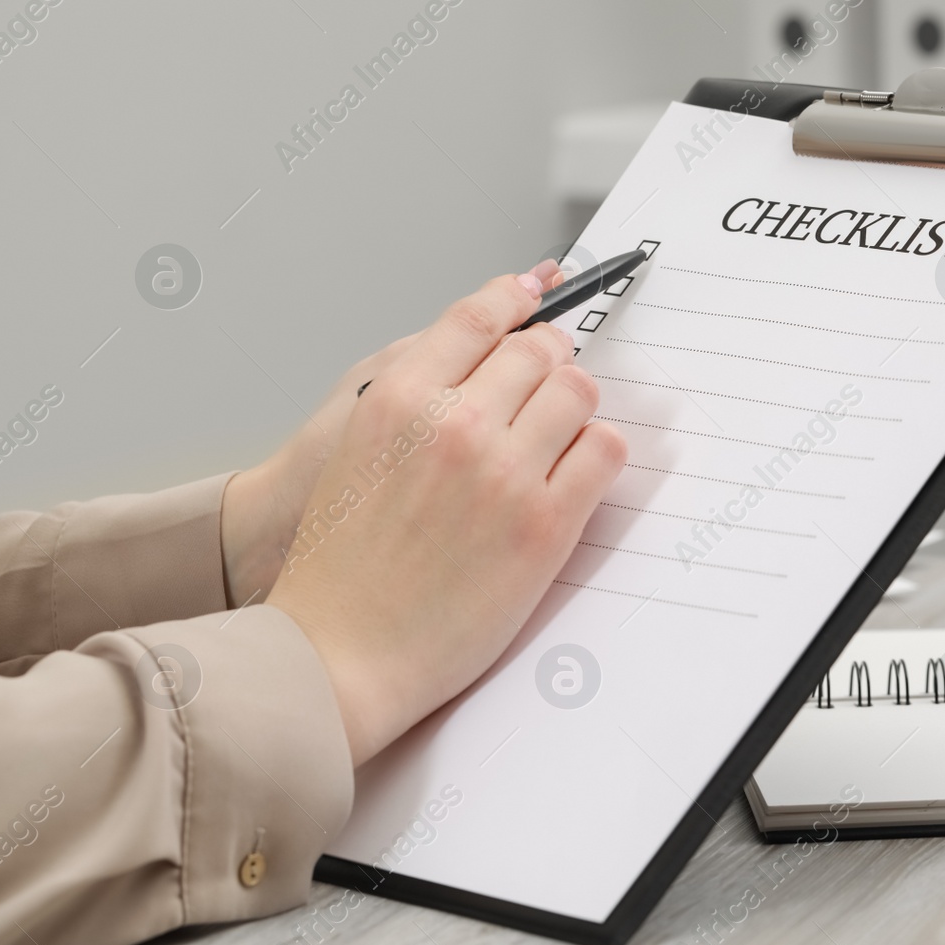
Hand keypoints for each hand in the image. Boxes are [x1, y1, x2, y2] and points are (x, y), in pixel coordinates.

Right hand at [266, 270, 625, 765]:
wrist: (340, 654)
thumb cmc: (342, 565)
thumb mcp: (358, 448)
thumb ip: (418, 392)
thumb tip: (483, 344)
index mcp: (400, 397)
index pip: (480, 314)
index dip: (516, 297)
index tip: (537, 291)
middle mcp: (456, 423)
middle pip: (540, 349)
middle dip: (549, 359)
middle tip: (547, 382)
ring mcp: (506, 472)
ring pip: (579, 392)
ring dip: (575, 406)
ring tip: (556, 437)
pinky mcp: (547, 523)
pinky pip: (603, 451)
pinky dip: (598, 451)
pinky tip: (575, 472)